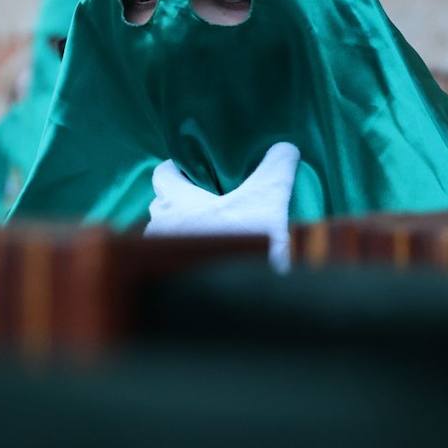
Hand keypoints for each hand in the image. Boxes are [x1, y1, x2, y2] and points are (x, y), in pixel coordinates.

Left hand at [144, 142, 299, 270]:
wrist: (240, 301)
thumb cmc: (244, 243)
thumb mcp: (267, 199)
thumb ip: (276, 168)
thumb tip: (286, 147)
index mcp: (174, 204)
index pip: (162, 174)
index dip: (178, 167)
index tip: (197, 166)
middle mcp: (160, 230)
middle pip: (164, 203)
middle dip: (183, 198)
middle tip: (212, 194)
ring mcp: (165, 257)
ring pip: (168, 232)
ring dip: (187, 227)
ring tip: (216, 225)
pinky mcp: (174, 276)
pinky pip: (177, 256)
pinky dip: (191, 250)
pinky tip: (217, 253)